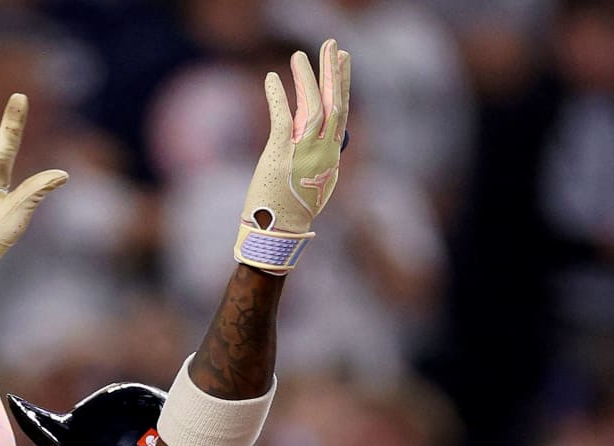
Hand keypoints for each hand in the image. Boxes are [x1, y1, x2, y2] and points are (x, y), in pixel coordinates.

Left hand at [243, 39, 349, 234]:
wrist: (278, 233)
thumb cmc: (293, 209)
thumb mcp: (316, 181)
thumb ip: (323, 156)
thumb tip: (330, 136)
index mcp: (332, 155)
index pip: (342, 111)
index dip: (342, 84)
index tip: (342, 60)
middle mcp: (322, 151)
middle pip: (334, 103)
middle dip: (333, 71)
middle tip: (332, 44)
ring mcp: (303, 152)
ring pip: (311, 106)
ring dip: (306, 78)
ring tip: (299, 55)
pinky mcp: (280, 154)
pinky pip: (281, 117)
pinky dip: (277, 95)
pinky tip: (271, 77)